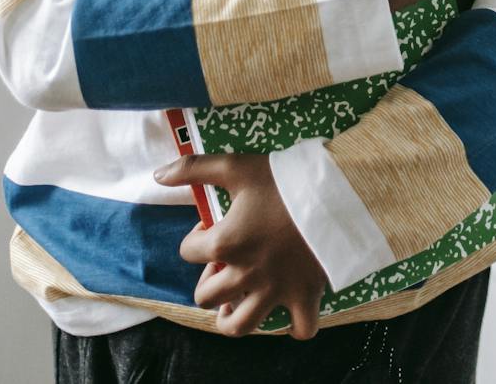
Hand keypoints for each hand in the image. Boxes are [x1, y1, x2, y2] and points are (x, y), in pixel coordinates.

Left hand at [154, 153, 326, 338]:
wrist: (337, 189)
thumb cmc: (285, 178)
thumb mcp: (237, 166)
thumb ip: (194, 168)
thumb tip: (158, 174)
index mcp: (225, 243)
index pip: (187, 251)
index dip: (196, 235)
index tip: (214, 222)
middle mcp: (245, 274)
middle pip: (205, 296)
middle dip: (208, 279)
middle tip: (226, 261)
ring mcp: (276, 290)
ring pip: (239, 325)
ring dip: (231, 317)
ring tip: (236, 301)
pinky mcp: (306, 295)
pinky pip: (300, 329)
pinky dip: (293, 327)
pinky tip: (288, 311)